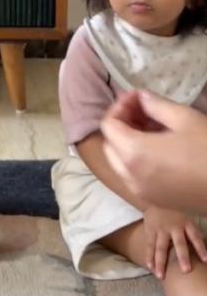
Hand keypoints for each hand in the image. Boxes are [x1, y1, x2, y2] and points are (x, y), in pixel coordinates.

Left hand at [101, 90, 206, 211]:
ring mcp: (140, 191)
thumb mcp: (186, 119)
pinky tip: (159, 148)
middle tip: (142, 110)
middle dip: (121, 124)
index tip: (136, 96)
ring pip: (119, 162)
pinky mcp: (154, 200)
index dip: (120, 107)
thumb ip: (156, 105)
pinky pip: (133, 176)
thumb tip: (140, 98)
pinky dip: (136, 159)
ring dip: (127, 142)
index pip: (108, 125)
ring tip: (152, 127)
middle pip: (110, 144)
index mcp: (133, 153)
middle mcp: (128, 175)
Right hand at [142, 206, 206, 277]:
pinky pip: (149, 245)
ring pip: (160, 248)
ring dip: (160, 262)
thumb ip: (193, 232)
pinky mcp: (150, 230)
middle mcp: (174, 226)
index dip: (200, 248)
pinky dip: (149, 257)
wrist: (154, 197)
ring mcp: (160, 229)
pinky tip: (150, 267)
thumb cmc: (176, 212)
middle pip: (179, 244)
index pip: (195, 237)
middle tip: (185, 270)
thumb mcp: (187, 217)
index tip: (205, 260)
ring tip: (161, 276)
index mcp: (186, 223)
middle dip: (182, 257)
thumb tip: (203, 250)